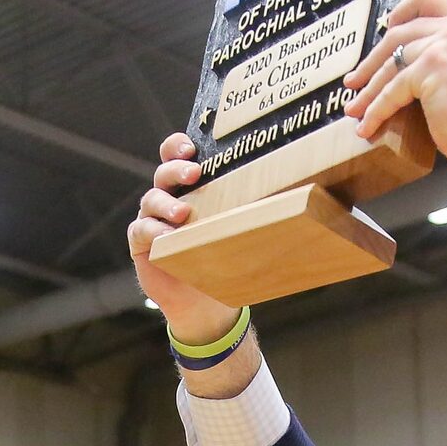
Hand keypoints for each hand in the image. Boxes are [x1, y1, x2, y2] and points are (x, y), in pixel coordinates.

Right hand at [129, 133, 243, 345]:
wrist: (204, 300)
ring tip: (184, 214)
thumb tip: (305, 194)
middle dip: (176, 168)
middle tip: (194, 174)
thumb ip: (252, 209)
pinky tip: (165, 236)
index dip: (178, 146)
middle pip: (163, 171)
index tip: (192, 147)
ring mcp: (152, 218)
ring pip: (151, 199)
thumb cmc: (223, 257)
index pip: (176, 154)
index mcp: (189, 187)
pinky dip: (152, 231)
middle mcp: (168, 197)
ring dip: (166, 204)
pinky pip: (141, 230)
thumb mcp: (238, 228)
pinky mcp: (141, 242)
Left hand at [339, 0, 446, 173]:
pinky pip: (391, 90)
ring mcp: (442, 46)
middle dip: (370, 62)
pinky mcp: (430, 69)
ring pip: (390, 64)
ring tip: (354, 110)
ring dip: (367, 91)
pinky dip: (375, 110)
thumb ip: (442, 57)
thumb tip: (402, 65)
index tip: (384, 29)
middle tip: (353, 82)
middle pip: (397, 34)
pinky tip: (367, 126)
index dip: (401, 11)